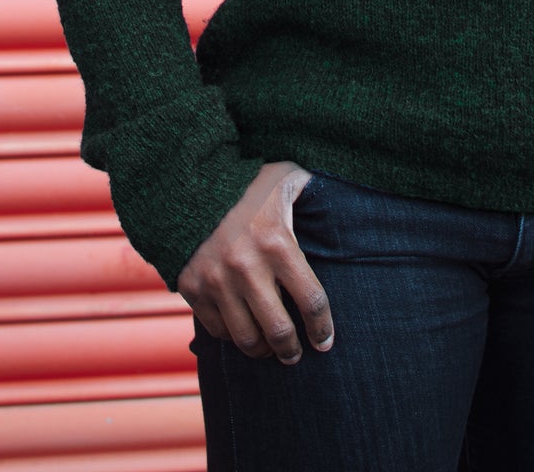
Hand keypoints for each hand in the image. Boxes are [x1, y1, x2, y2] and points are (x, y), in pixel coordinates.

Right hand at [177, 160, 334, 364]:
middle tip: (296, 355)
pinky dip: (232, 336)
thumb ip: (313, 190)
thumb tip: (345, 199)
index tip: (325, 342)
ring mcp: (216, 280)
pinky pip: (217, 329)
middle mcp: (246, 266)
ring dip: (263, 351)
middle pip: (279, 330)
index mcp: (277, 242)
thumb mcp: (286, 178)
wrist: (188, 180)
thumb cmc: (247, 182)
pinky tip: (243, 329)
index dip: (322, 328)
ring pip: (247, 338)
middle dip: (292, 350)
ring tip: (271, 349)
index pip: (311, 301)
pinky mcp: (192, 287)